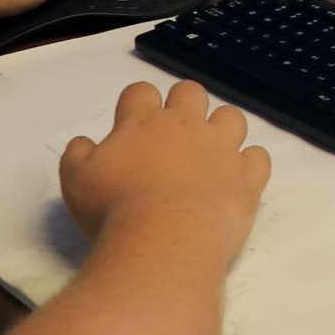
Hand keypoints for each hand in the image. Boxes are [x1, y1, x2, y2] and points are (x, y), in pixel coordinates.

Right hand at [59, 81, 271, 259]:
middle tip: (172, 137)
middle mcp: (185, 126)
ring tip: (210, 154)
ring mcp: (221, 150)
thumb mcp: (75, 181)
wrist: (165, 243)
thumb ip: (77, 155)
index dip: (137, 104)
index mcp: (142, 122)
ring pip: (231, 117)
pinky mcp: (246, 179)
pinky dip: (249, 164)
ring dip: (221, 129)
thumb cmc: (113, 211)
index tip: (132, 126)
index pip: (141, 91)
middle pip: (190, 91)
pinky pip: (258, 157)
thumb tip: (84, 143)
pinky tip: (236, 178)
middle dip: (182, 105)